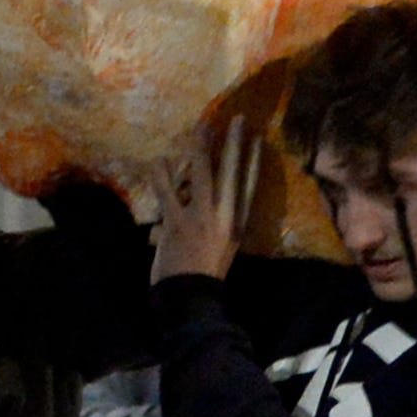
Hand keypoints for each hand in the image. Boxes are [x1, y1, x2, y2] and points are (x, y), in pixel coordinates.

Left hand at [151, 119, 260, 283]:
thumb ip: (216, 223)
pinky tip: (158, 160)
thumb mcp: (221, 247)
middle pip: (231, 173)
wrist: (191, 297)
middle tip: (235, 119)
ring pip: (201, 175)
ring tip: (197, 128)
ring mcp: (201, 218)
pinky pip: (168, 192)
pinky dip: (161, 175)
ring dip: (198, 149)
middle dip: (233, 144)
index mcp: (237, 224)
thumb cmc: (205, 274)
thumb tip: (207, 203)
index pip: (249, 186)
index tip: (257, 139)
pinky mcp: (178, 223)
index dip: (253, 161)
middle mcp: (224, 217)